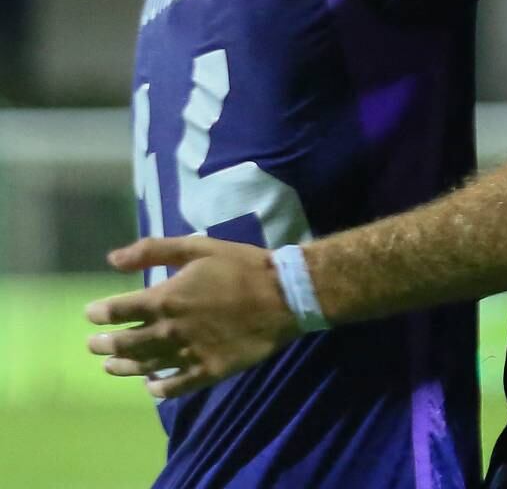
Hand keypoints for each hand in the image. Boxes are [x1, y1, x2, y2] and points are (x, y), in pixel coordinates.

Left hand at [85, 236, 298, 399]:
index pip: (118, 311)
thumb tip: (113, 259)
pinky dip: (158, 389)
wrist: (284, 295)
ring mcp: (187, 355)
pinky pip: (175, 387)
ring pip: (144, 367)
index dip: (99, 313)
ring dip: (122, 368)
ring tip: (110, 368)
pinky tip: (151, 388)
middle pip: (125, 344)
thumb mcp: (199, 248)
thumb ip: (155, 251)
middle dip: (104, 344)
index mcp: (165, 299)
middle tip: (94, 344)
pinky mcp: (207, 371)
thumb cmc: (242, 266)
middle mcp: (169, 331)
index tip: (91, 314)